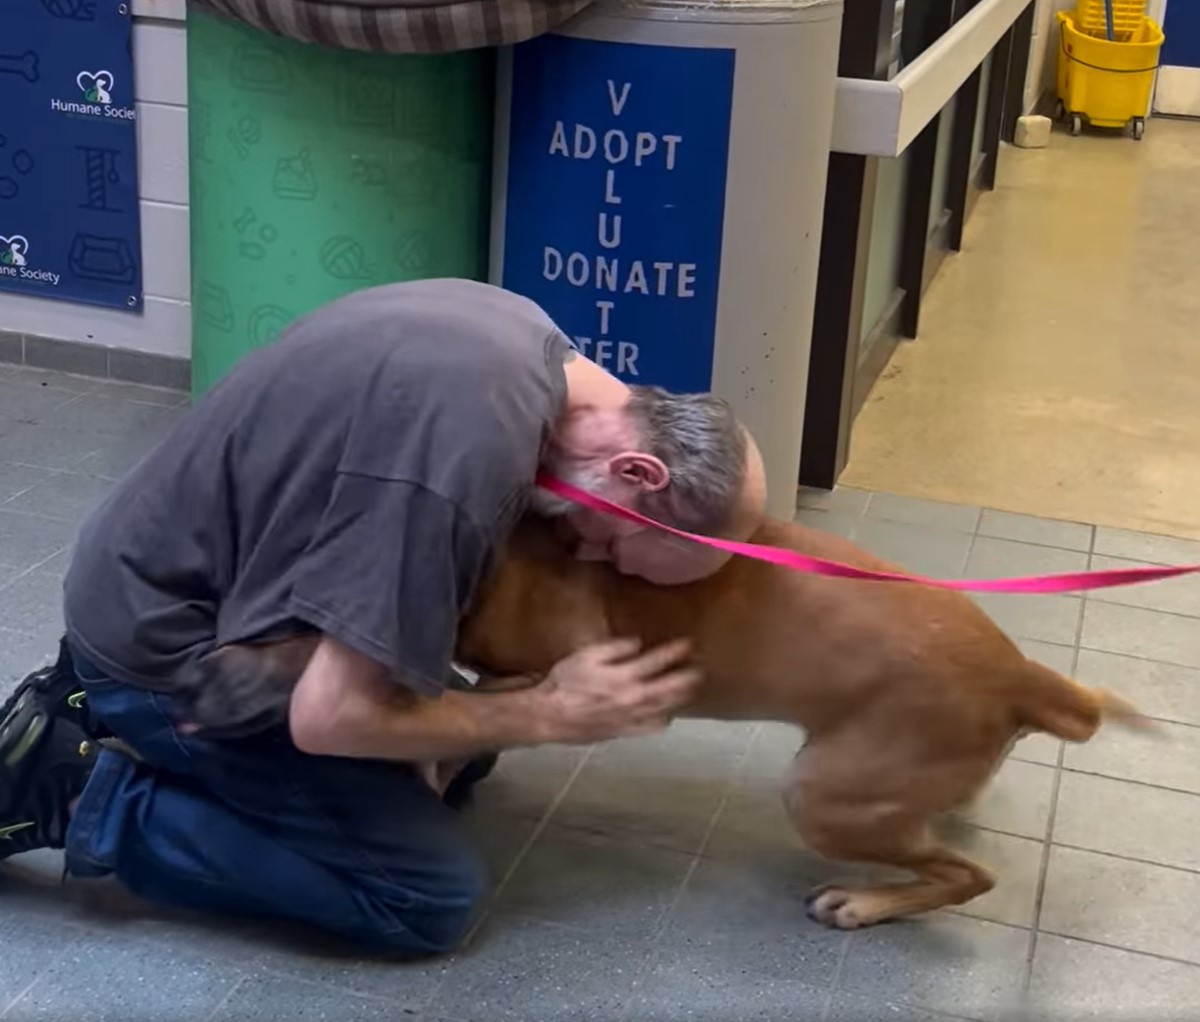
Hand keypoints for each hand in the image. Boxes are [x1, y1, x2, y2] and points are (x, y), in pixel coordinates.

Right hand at [534, 638, 700, 743]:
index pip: (657, 660)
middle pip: (670, 687)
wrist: (550, 716)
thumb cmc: (565, 683)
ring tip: (692, 689)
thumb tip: (638, 643)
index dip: (675, 651)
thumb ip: (614, 648)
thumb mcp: (586, 656)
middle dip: (688, 677)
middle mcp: (633, 698)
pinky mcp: (625, 732)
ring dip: (682, 697)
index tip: (689, 643)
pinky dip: (665, 719)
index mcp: (624, 676)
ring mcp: (631, 717)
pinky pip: (652, 727)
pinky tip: (668, 714)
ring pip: (666, 707)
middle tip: (701, 668)